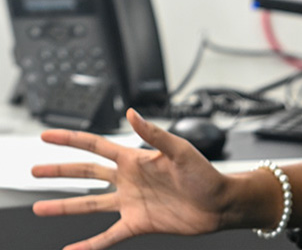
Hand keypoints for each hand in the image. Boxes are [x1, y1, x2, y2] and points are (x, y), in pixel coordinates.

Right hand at [32, 109, 229, 249]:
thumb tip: (132, 113)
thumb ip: (154, 133)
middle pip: (86, 174)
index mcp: (136, 158)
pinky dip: (88, 246)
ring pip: (89, 205)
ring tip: (39, 208)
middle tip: (35, 168)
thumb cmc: (205, 173)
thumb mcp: (180, 150)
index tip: (49, 136)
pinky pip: (106, 237)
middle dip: (60, 171)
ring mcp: (130, 202)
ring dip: (64, 207)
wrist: (218, 203)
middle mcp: (129, 179)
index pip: (96, 146)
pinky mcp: (137, 224)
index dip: (72, 140)